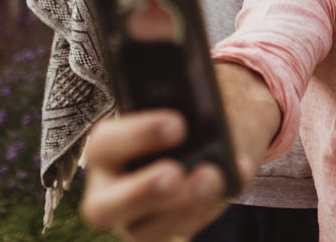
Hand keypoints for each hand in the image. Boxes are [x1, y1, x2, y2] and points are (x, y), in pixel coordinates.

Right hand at [79, 111, 228, 241]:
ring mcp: (130, 220)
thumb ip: (182, 106)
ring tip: (212, 179)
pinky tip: (231, 183)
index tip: (178, 125)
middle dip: (143, 190)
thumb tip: (205, 113)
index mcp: (106, 150)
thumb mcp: (174, 106)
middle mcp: (107, 191)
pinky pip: (176, 233)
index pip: (105, 144)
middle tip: (176, 172)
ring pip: (141, 232)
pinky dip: (208, 209)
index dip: (139, 135)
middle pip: (104, 206)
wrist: (191, 140)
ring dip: (182, 207)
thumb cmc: (174, 119)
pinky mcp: (156, 233)